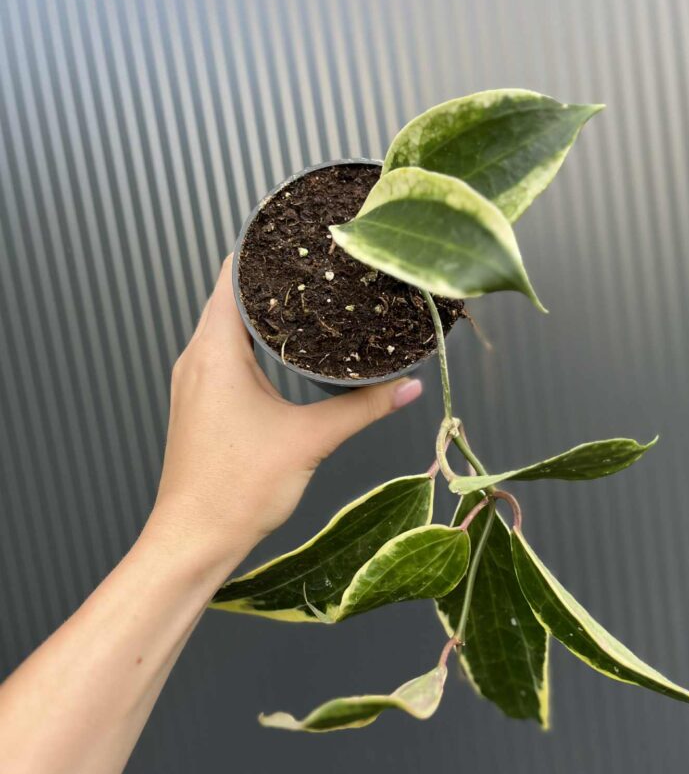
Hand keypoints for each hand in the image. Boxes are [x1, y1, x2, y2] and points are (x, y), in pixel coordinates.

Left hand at [149, 256, 422, 568]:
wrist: (193, 540)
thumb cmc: (236, 490)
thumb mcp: (311, 441)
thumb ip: (363, 408)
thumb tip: (409, 386)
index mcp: (214, 351)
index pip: (232, 274)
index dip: (265, 247)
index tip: (302, 233)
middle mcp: (196, 357)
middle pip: (231, 295)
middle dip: (273, 277)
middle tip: (321, 264)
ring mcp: (194, 381)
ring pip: (227, 325)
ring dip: (263, 310)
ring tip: (310, 298)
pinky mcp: (199, 402)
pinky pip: (223, 353)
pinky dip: (253, 341)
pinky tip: (285, 348)